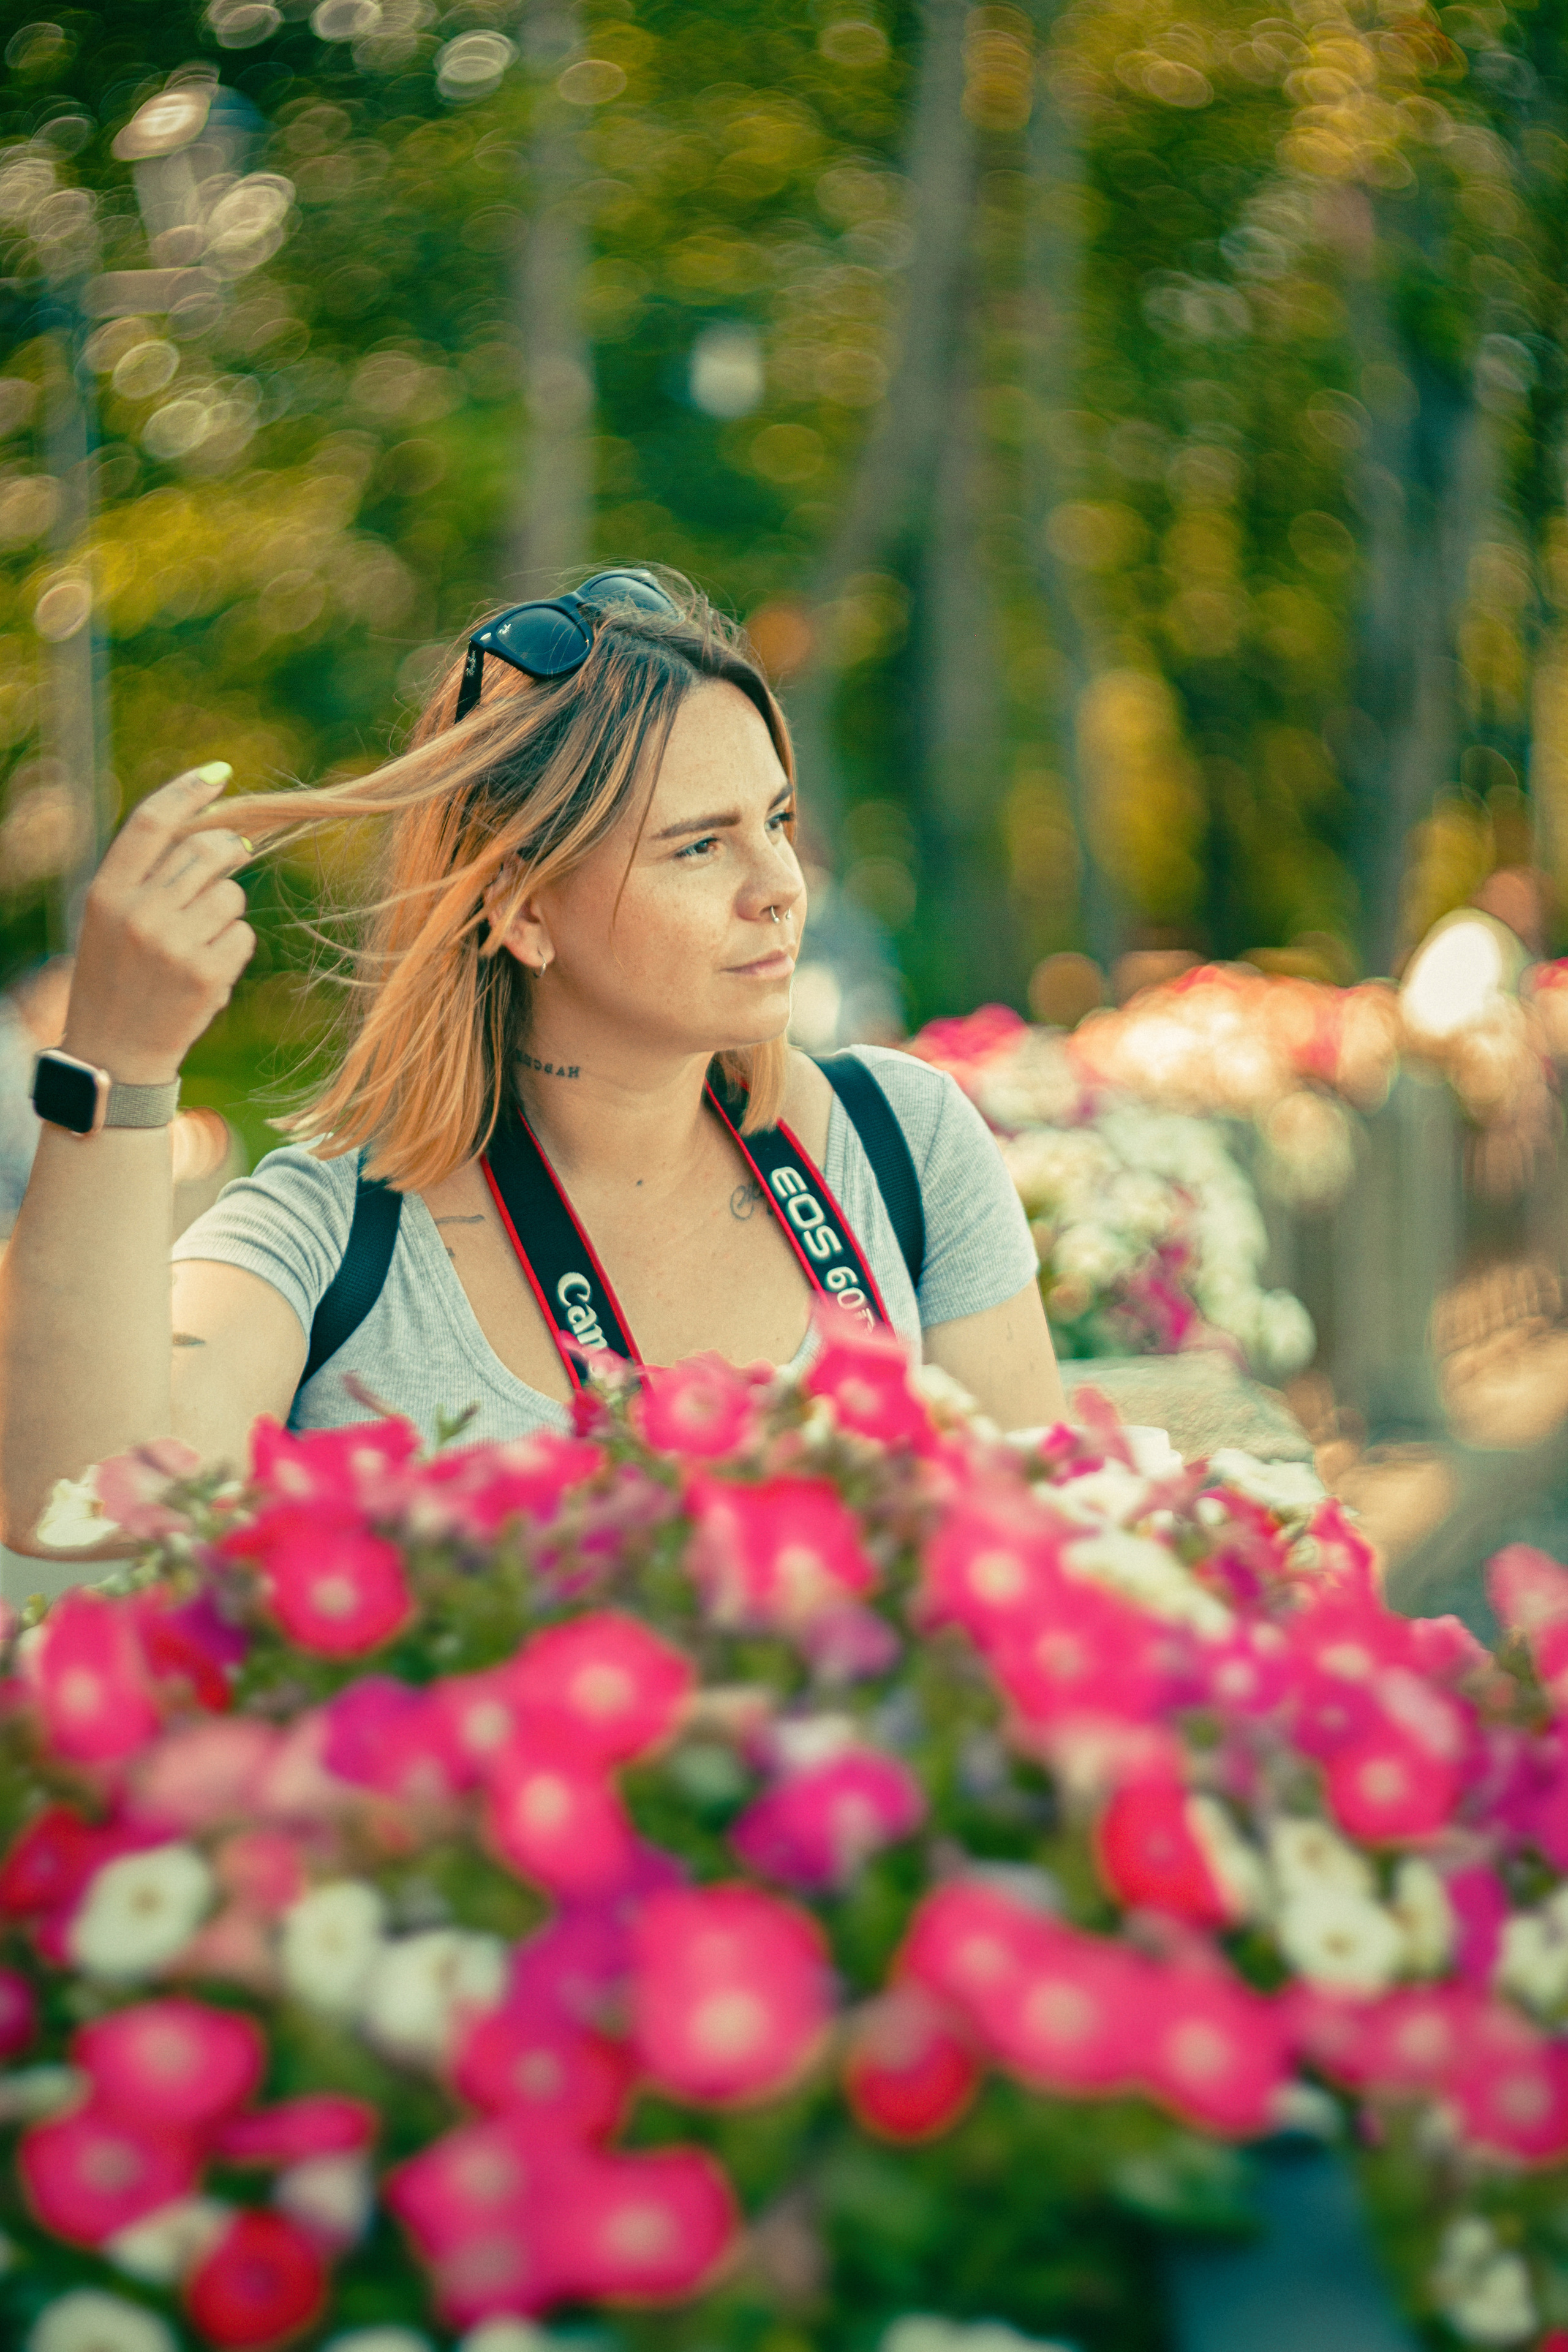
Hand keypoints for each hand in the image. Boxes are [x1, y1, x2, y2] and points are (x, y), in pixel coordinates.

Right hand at [61, 766, 256, 1087]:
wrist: (115, 1053)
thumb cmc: (117, 978)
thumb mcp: (111, 918)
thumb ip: (148, 876)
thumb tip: (219, 835)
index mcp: (106, 891)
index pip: (151, 822)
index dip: (188, 790)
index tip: (219, 773)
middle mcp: (137, 911)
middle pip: (205, 850)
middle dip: (228, 850)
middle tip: (233, 856)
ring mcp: (173, 943)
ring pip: (231, 894)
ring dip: (227, 909)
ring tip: (200, 939)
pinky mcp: (206, 974)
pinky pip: (243, 935)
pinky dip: (233, 947)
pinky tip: (207, 970)